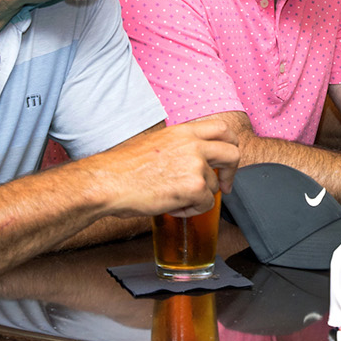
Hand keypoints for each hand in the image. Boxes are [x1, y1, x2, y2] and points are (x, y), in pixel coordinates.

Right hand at [89, 118, 240, 217]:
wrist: (108, 182)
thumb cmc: (122, 168)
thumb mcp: (155, 144)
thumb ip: (178, 147)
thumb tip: (191, 161)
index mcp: (183, 132)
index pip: (223, 129)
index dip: (230, 145)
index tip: (224, 161)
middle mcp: (193, 145)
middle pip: (232, 154)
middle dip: (231, 172)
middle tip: (223, 186)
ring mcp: (196, 165)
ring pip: (215, 185)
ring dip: (199, 197)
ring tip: (175, 200)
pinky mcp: (194, 187)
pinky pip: (206, 204)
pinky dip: (192, 210)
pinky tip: (173, 207)